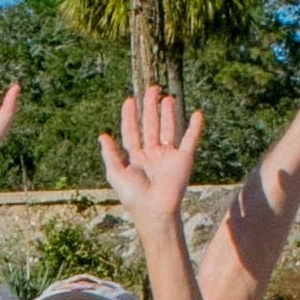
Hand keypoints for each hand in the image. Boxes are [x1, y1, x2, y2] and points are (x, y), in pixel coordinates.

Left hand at [102, 84, 201, 219]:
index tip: (129, 100)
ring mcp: (168, 156)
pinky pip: (190, 140)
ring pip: (169, 129)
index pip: (132, 131)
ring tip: (167, 98)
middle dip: (150, 107)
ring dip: (168, 113)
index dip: (130, 116)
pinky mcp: (184, 159)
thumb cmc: (133, 196)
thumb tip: (102, 135)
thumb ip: (110, 154)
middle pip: (151, 125)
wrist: (155, 210)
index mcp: (135, 157)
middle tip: (152, 89)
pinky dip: (195, 127)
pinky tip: (197, 114)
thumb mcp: (116, 174)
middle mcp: (152, 154)